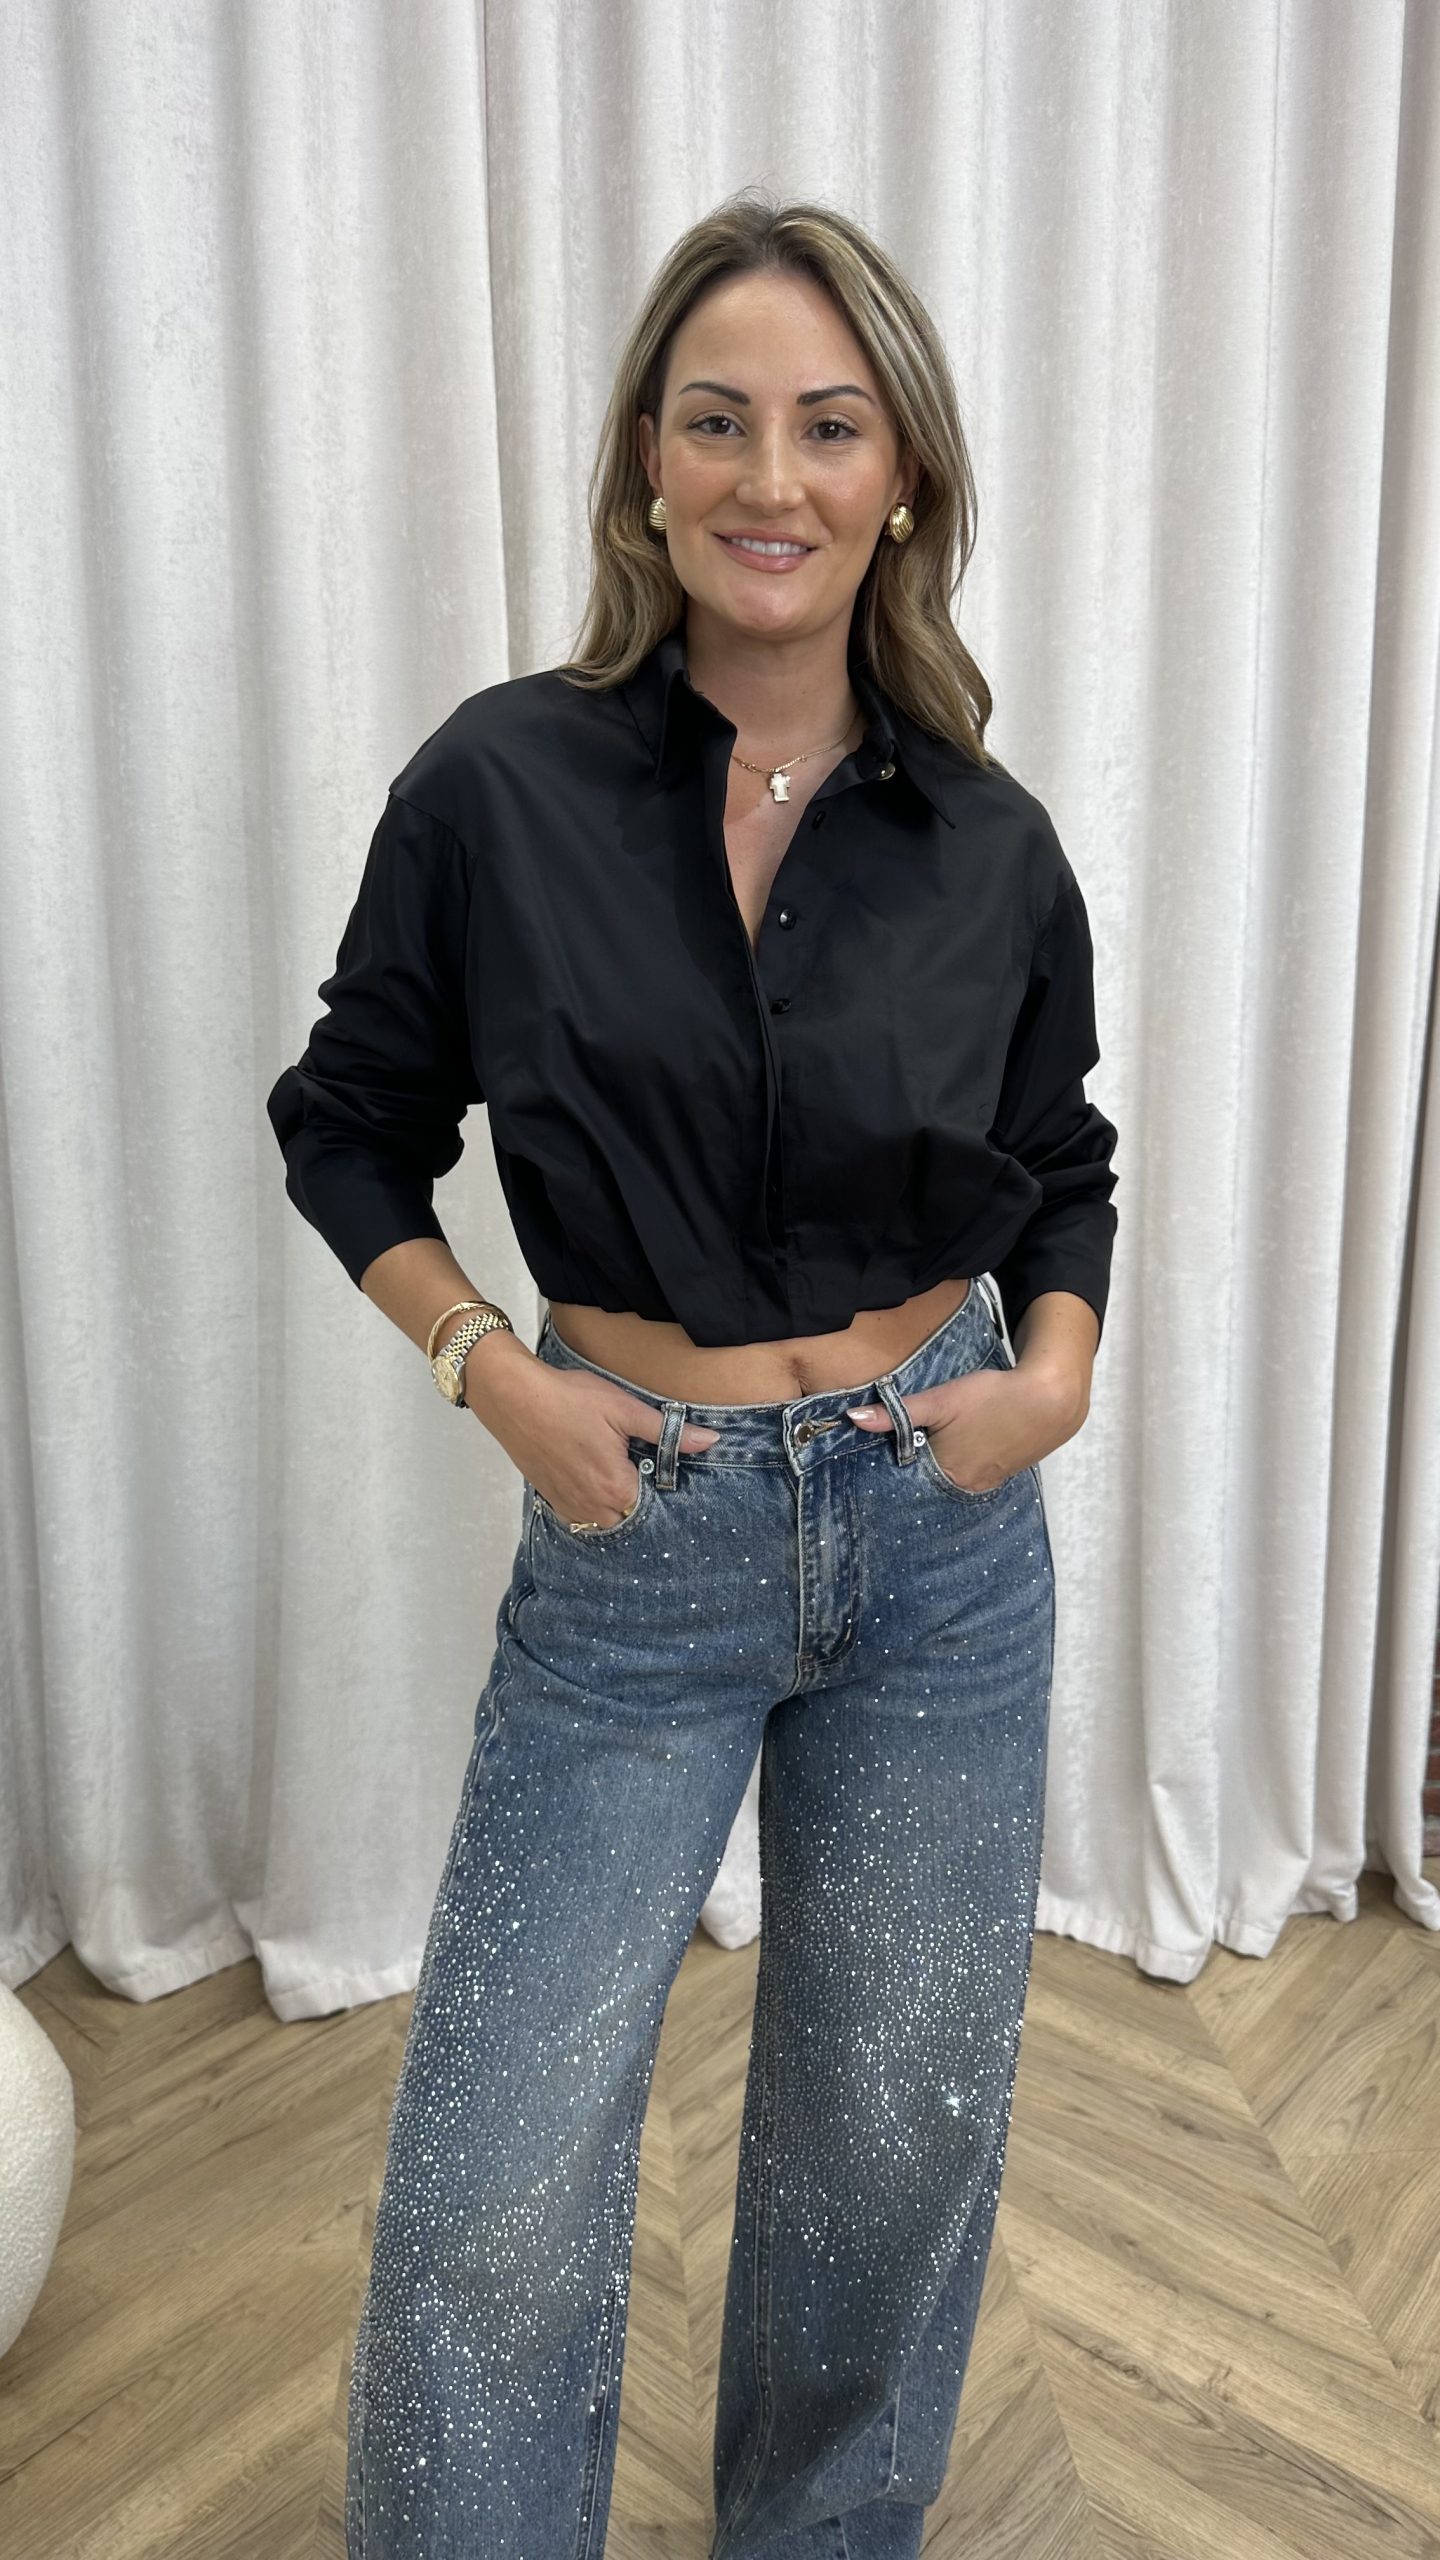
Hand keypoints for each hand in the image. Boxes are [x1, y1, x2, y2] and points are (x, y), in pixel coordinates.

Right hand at [461, 1341, 720, 1527]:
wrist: (513, 1397)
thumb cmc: (570, 1399)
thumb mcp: (625, 1409)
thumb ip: (668, 1432)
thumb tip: (710, 1441)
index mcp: (616, 1485)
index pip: (654, 1509)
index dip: (663, 1495)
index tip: (667, 1477)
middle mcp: (593, 1505)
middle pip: (630, 1519)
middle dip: (641, 1504)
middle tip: (645, 1476)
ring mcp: (569, 1505)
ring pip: (605, 1522)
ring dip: (617, 1508)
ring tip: (622, 1479)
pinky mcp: (551, 1499)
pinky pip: (581, 1517)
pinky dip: (593, 1508)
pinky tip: (596, 1483)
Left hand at [845, 1357, 1084, 1493]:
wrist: (1051, 1398)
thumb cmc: (993, 1397)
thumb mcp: (941, 1400)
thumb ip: (898, 1413)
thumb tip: (853, 1419)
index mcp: (947, 1473)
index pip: (905, 1482)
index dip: (890, 1470)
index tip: (871, 1462)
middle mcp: (965, 1486)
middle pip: (927, 1484)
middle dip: (911, 1472)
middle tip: (894, 1454)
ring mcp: (986, 1483)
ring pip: (949, 1480)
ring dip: (936, 1468)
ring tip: (923, 1450)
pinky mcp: (1002, 1474)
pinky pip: (970, 1476)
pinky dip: (958, 1466)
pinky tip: (956, 1450)